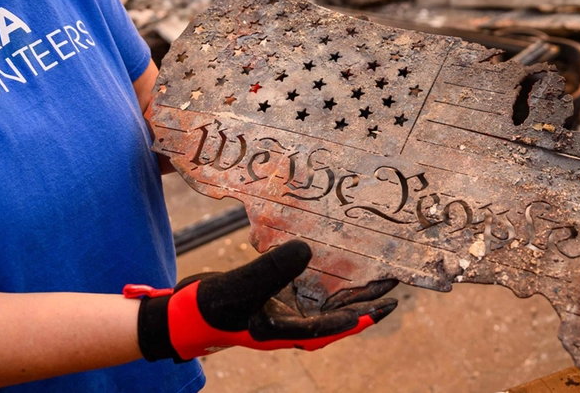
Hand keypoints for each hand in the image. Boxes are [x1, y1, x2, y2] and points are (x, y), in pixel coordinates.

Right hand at [129, 239, 396, 361]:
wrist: (184, 314)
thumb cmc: (210, 308)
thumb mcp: (242, 287)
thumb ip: (273, 270)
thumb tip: (308, 249)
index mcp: (286, 331)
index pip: (333, 327)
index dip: (360, 316)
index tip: (386, 304)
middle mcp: (291, 323)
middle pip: (338, 316)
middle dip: (366, 302)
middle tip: (395, 286)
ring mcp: (285, 311)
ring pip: (328, 302)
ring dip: (351, 290)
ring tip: (378, 274)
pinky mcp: (277, 298)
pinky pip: (309, 289)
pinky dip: (326, 278)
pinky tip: (338, 261)